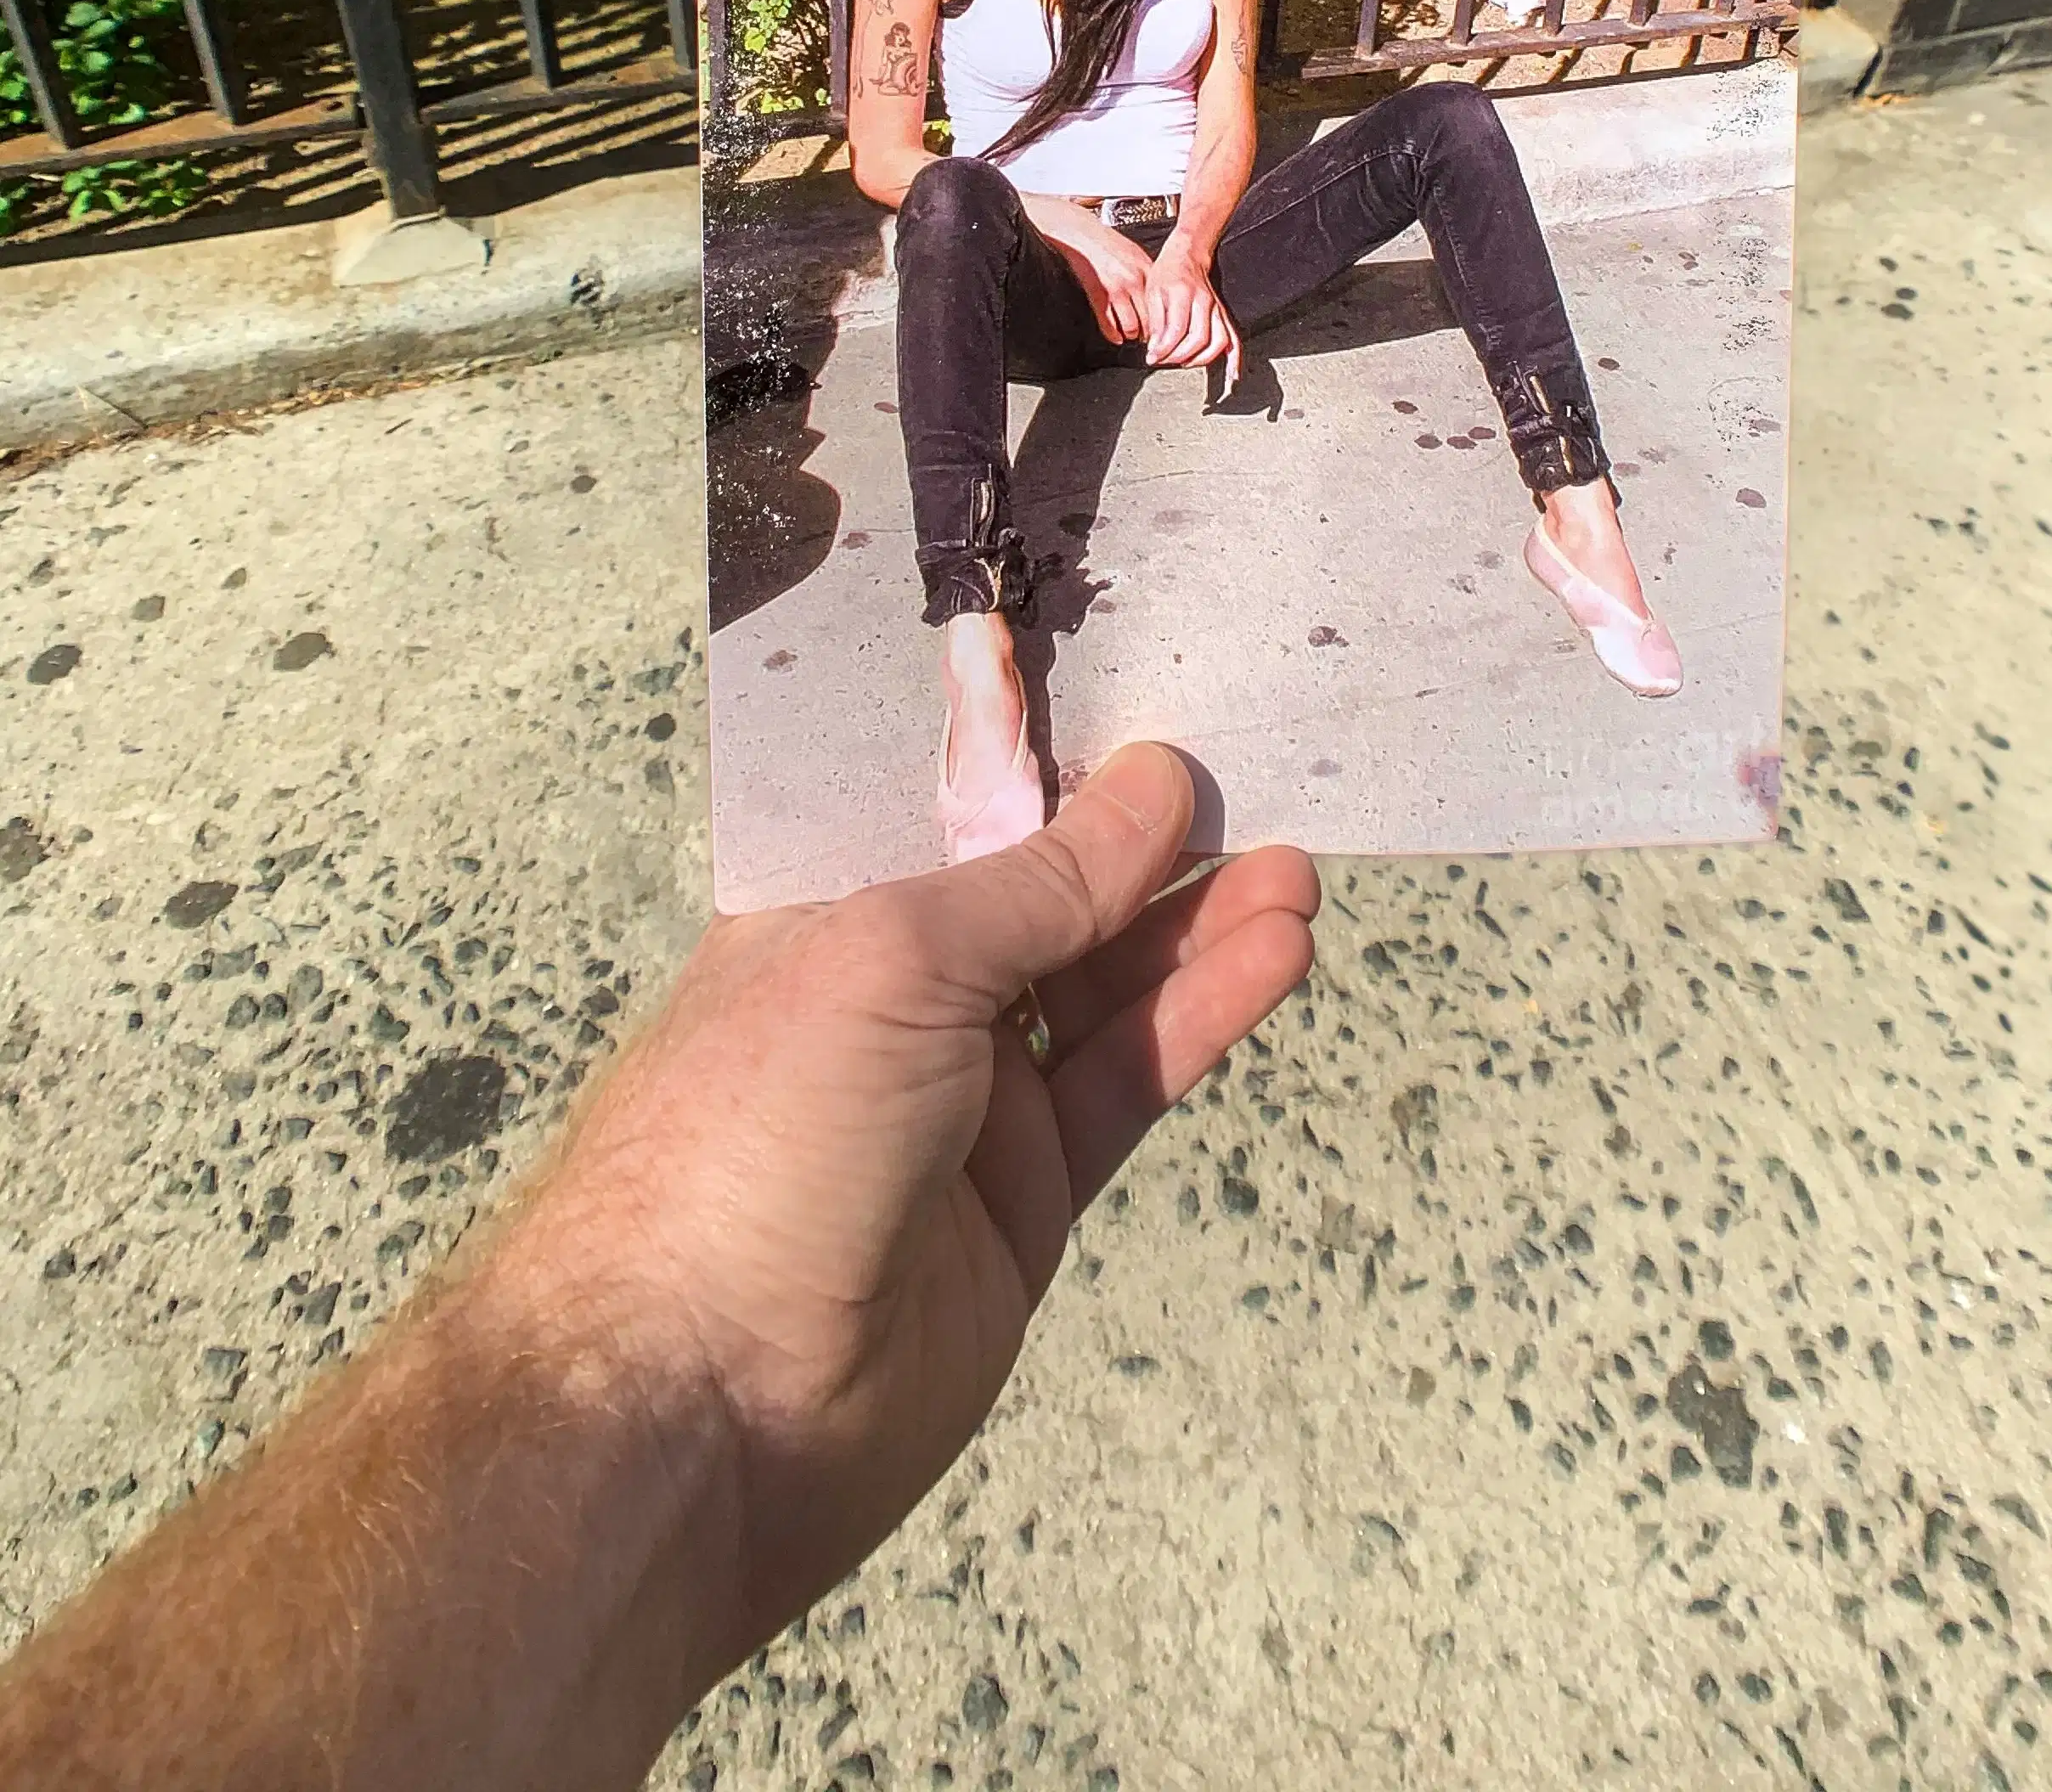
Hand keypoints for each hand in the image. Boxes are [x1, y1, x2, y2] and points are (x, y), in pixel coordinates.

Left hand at [490, 748, 1319, 1689]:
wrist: (702, 1410)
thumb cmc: (759, 1138)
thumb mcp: (896, 963)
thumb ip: (1040, 881)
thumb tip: (1157, 782)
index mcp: (823, 907)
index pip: (952, 805)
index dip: (1052, 754)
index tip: (1157, 692)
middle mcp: (892, 991)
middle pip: (1046, 891)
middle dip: (1148, 841)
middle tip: (1260, 780)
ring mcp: (963, 1097)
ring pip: (1105, 986)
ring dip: (1198, 925)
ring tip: (1298, 867)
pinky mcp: (1026, 1195)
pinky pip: (1128, 1079)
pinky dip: (1202, 1015)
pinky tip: (1274, 953)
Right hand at [1053, 217, 1155, 343]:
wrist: (1083, 235)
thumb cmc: (1108, 243)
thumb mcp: (1136, 254)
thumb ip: (1148, 275)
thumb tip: (1158, 297)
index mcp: (1147, 270)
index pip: (1163, 304)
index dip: (1164, 321)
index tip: (1164, 328)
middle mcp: (1134, 280)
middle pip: (1150, 319)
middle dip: (1150, 333)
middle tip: (1149, 339)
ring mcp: (1116, 289)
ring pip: (1131, 326)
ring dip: (1131, 335)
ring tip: (1131, 335)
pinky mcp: (1098, 295)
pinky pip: (1109, 324)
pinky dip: (1113, 334)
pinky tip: (1116, 336)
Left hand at [1143, 235, 1241, 377]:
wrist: (1187, 256)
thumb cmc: (1166, 273)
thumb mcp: (1152, 293)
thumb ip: (1155, 322)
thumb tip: (1155, 350)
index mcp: (1184, 294)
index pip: (1178, 330)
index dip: (1164, 349)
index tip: (1152, 357)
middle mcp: (1205, 302)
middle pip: (1199, 338)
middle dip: (1180, 356)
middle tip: (1164, 361)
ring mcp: (1217, 309)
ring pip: (1218, 341)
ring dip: (1201, 359)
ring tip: (1184, 363)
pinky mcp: (1224, 315)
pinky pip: (1234, 340)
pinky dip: (1235, 359)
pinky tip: (1232, 375)